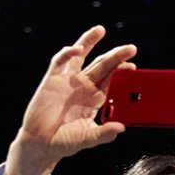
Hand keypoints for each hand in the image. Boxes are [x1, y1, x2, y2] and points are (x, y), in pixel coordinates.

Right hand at [5, 26, 136, 174]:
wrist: (41, 144)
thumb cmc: (64, 141)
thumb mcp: (88, 138)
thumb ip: (104, 133)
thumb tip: (121, 127)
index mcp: (95, 99)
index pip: (112, 80)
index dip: (122, 72)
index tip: (133, 68)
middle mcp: (83, 87)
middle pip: (102, 65)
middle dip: (117, 55)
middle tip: (131, 48)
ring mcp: (68, 81)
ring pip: (82, 55)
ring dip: (90, 41)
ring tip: (101, 30)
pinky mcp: (52, 79)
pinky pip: (60, 61)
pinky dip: (68, 53)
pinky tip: (78, 49)